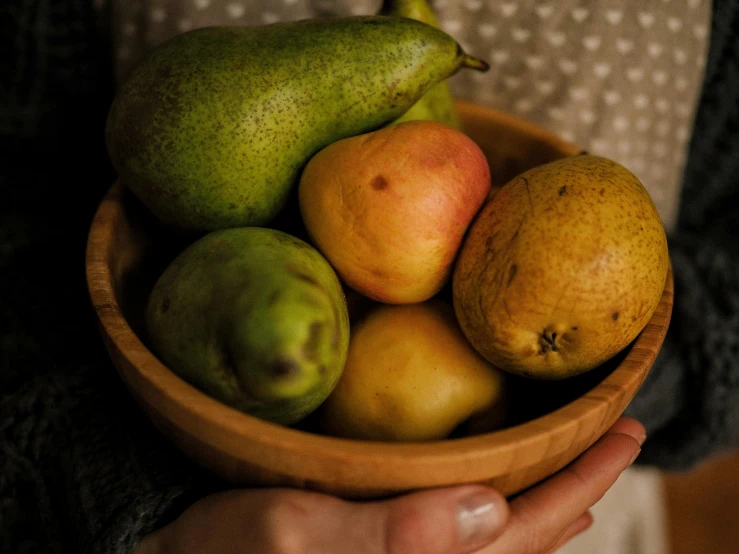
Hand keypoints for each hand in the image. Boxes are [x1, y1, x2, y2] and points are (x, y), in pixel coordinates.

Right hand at [136, 417, 644, 553]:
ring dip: (541, 500)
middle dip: (577, 487)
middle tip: (616, 437)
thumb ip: (391, 535)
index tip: (629, 430)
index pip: (527, 531)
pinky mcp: (374, 549)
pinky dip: (491, 507)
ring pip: (497, 540)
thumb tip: (491, 515)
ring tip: (573, 466)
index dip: (583, 480)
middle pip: (525, 539)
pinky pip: (455, 532)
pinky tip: (494, 489)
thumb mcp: (294, 536)